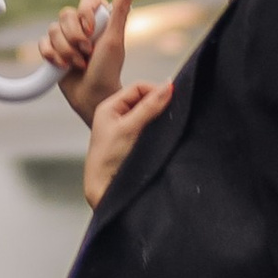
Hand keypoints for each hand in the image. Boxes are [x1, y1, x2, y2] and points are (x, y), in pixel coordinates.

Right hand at [41, 0, 135, 121]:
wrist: (92, 96)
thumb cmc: (107, 70)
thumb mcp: (115, 39)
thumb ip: (120, 11)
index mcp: (100, 19)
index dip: (85, 13)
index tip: (92, 30)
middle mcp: (83, 25)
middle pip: (66, 14)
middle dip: (75, 37)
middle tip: (87, 52)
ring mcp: (66, 38)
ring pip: (53, 30)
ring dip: (66, 50)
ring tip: (78, 64)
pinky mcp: (53, 50)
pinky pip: (42, 43)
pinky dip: (52, 56)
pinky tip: (63, 66)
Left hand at [83, 76, 171, 207]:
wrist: (104, 190)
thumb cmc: (108, 160)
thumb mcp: (129, 128)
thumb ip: (149, 107)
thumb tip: (167, 87)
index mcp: (110, 107)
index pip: (138, 88)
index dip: (156, 90)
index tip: (173, 98)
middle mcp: (117, 116)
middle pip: (144, 100)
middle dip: (159, 103)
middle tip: (173, 110)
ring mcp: (126, 130)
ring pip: (148, 115)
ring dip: (159, 117)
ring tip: (168, 124)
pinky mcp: (134, 143)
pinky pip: (150, 128)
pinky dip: (158, 129)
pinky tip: (164, 135)